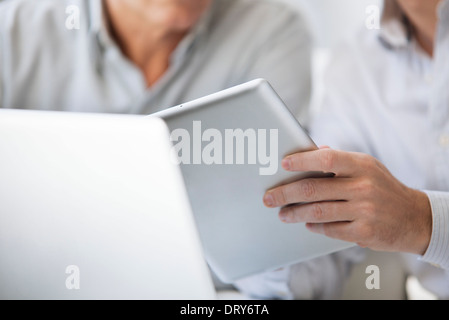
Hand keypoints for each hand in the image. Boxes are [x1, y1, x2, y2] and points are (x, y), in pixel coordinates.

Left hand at [263, 148, 431, 254]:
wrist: (414, 218)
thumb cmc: (383, 188)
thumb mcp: (368, 167)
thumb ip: (341, 160)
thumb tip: (313, 150)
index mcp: (361, 165)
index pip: (326, 158)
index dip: (302, 160)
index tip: (283, 164)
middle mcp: (363, 186)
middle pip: (313, 189)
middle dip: (285, 194)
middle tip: (269, 198)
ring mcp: (364, 210)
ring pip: (317, 212)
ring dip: (294, 213)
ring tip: (282, 213)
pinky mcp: (364, 232)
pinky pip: (329, 229)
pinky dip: (314, 226)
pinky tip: (306, 223)